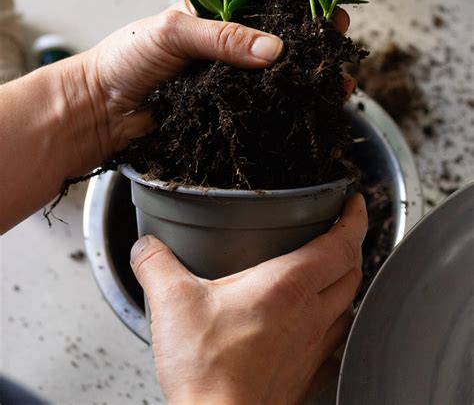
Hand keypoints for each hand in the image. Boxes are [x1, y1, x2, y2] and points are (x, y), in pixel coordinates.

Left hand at [66, 2, 352, 162]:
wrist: (98, 112)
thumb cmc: (125, 59)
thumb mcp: (172, 33)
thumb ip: (222, 38)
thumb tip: (274, 50)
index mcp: (216, 15)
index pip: (267, 2)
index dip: (301, 2)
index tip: (332, 2)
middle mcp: (228, 47)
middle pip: (281, 41)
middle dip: (315, 41)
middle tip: (342, 42)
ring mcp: (230, 82)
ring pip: (279, 77)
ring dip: (310, 78)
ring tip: (339, 82)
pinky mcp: (228, 113)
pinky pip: (264, 109)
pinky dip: (290, 109)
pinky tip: (314, 109)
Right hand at [131, 193, 367, 403]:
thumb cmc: (209, 371)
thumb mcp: (172, 302)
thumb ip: (156, 265)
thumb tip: (146, 247)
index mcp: (288, 286)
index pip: (342, 243)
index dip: (354, 218)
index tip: (354, 203)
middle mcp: (310, 315)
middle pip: (353, 272)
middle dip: (352, 246)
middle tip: (341, 233)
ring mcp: (312, 349)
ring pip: (348, 307)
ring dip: (345, 286)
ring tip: (329, 276)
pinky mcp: (305, 377)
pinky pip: (335, 345)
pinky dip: (335, 327)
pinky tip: (318, 329)